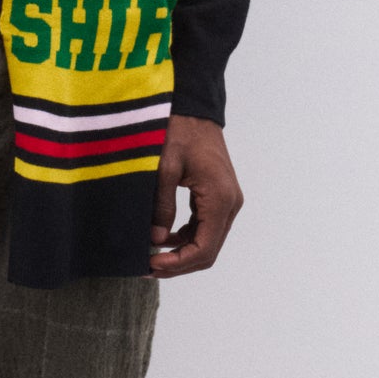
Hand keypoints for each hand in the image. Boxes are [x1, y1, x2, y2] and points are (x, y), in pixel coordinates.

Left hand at [150, 114, 243, 276]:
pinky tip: (163, 239)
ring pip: (208, 241)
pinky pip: (205, 227)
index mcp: (220, 198)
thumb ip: (161, 206)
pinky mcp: (219, 197)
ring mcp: (227, 201)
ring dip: (182, 253)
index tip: (152, 265)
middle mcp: (230, 204)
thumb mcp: (163, 168)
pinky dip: (186, 238)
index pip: (204, 248)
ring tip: (152, 257)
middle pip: (208, 250)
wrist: (194, 110)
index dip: (178, 264)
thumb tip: (157, 240)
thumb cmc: (179, 131)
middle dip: (179, 264)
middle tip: (148, 268)